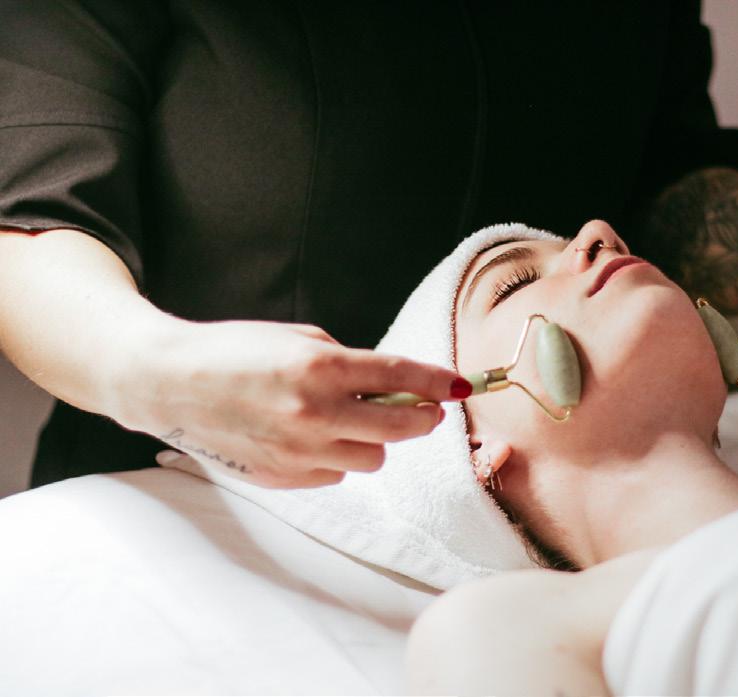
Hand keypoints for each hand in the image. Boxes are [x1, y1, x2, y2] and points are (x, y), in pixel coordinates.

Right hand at [109, 319, 469, 487]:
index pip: (398, 377)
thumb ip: (350, 363)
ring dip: (373, 438)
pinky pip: (337, 473)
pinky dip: (337, 457)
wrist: (170, 383)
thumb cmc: (236, 351)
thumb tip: (396, 386)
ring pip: (373, 457)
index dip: (437, 382)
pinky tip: (313, 436)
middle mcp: (314, 414)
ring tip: (348, 418)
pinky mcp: (284, 477)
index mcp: (318, 368)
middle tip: (424, 409)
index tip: (460, 386)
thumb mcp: (298, 339)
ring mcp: (298, 451)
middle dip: (421, 418)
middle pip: (400, 429)